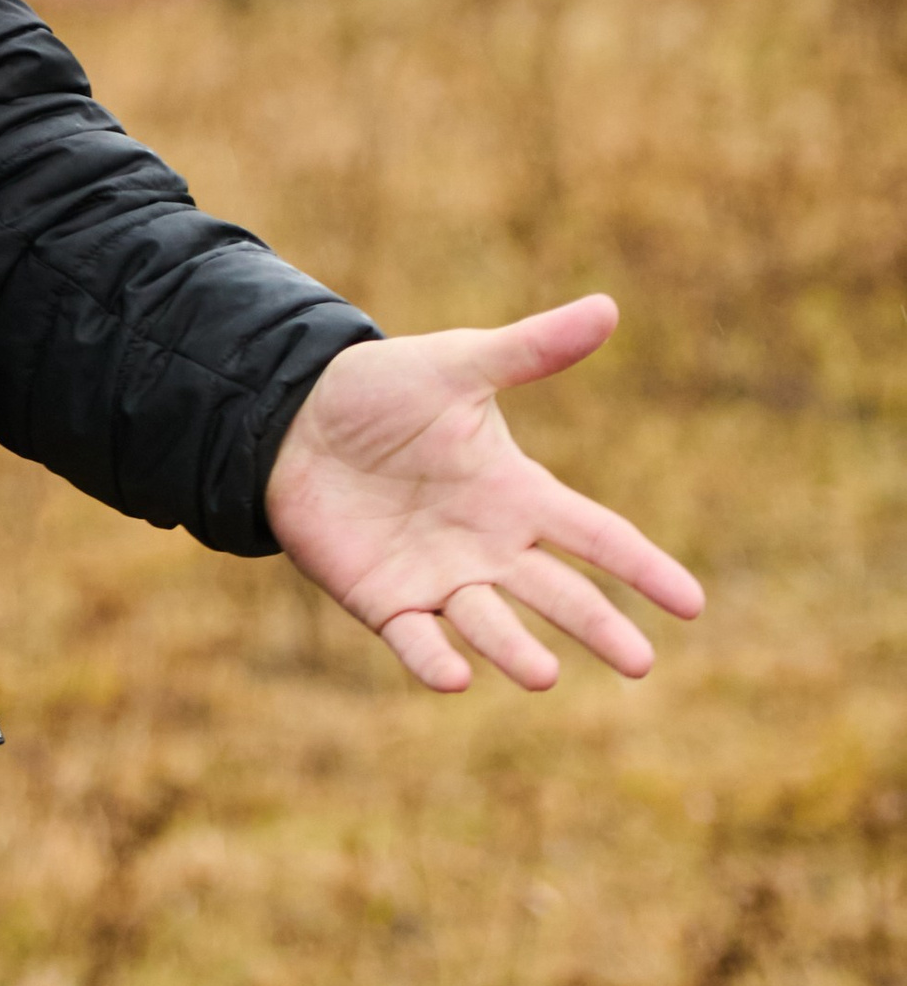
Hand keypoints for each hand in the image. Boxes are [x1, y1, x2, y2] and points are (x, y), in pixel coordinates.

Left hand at [264, 292, 702, 693]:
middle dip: (599, 627)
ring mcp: (438, 578)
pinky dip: (433, 659)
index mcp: (518, 494)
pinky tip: (453, 678)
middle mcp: (488, 546)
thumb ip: (531, 350)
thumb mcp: (460, 365)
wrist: (294, 419)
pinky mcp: (384, 600)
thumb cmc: (383, 390)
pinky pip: (414, 639)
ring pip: (490, 625)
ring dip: (515, 651)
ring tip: (543, 676)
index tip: (692, 604)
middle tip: (640, 664)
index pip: (597, 536)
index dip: (643, 567)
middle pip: (558, 594)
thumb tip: (608, 307)